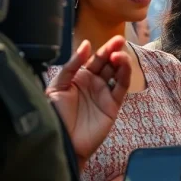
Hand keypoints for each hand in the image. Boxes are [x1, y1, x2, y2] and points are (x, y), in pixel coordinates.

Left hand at [47, 37, 130, 169]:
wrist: (61, 141)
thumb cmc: (55, 115)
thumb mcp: (57, 86)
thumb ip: (72, 66)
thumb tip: (86, 44)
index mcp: (80, 77)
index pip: (94, 59)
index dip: (103, 49)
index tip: (110, 39)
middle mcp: (93, 83)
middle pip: (107, 63)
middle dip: (114, 51)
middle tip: (120, 40)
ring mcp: (104, 94)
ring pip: (117, 73)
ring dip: (121, 62)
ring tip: (120, 55)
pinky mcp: (113, 105)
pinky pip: (121, 87)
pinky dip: (125, 75)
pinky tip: (124, 66)